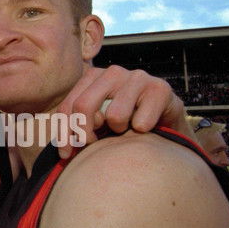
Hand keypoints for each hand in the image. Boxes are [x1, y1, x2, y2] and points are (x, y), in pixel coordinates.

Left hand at [57, 66, 190, 157]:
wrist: (166, 122)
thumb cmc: (126, 124)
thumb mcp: (97, 124)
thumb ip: (77, 128)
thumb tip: (62, 150)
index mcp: (92, 78)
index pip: (68, 107)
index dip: (64, 134)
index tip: (66, 155)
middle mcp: (112, 72)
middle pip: (83, 106)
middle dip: (85, 134)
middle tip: (95, 144)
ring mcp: (136, 77)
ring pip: (114, 115)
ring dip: (119, 131)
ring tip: (126, 129)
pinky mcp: (159, 88)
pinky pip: (141, 122)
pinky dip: (142, 132)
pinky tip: (146, 128)